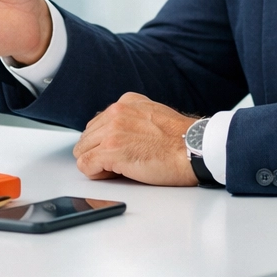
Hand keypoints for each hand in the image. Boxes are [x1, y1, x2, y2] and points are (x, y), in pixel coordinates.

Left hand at [72, 93, 198, 185]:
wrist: (195, 150)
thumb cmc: (182, 141)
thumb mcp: (153, 115)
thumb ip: (132, 120)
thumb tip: (118, 136)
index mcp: (126, 102)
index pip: (98, 123)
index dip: (105, 142)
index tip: (117, 152)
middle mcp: (116, 112)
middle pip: (87, 137)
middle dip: (98, 152)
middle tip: (118, 164)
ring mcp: (112, 130)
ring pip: (82, 151)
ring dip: (97, 163)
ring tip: (119, 169)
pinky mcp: (110, 150)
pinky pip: (85, 165)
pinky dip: (96, 174)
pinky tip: (115, 174)